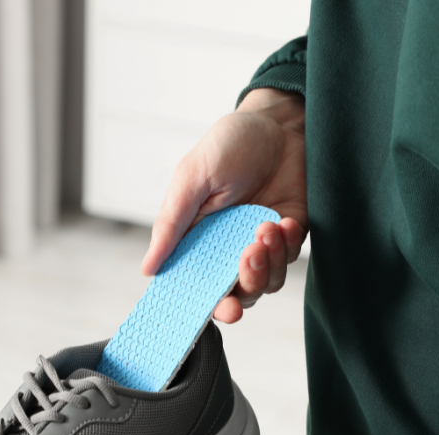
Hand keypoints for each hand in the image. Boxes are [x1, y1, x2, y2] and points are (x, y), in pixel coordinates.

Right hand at [141, 88, 307, 322]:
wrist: (282, 122)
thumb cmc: (232, 142)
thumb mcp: (192, 177)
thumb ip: (171, 224)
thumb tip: (148, 268)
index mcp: (197, 239)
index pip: (197, 285)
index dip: (206, 305)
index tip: (219, 309)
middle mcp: (228, 248)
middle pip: (235, 294)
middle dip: (243, 289)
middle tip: (247, 259)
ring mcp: (261, 244)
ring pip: (266, 282)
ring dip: (267, 263)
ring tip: (266, 227)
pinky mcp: (290, 235)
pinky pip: (290, 258)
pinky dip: (287, 245)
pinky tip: (282, 220)